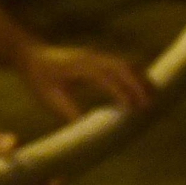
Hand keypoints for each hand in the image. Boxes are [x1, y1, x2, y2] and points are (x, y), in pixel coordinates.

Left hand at [16, 42, 154, 122]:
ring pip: (125, 64)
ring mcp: (96, 56)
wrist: (31, 56)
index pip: (105, 78)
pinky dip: (136, 75)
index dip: (121, 92)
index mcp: (78, 67)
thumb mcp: (48, 97)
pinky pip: (122, 64)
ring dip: (141, 79)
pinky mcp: (99, 58)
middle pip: (122, 68)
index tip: (133, 108)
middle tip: (149, 106)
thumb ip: (67, 110)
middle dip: (138, 86)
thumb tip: (86, 128)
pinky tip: (144, 88)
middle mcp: (91, 58)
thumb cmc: (39, 78)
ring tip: (154, 98)